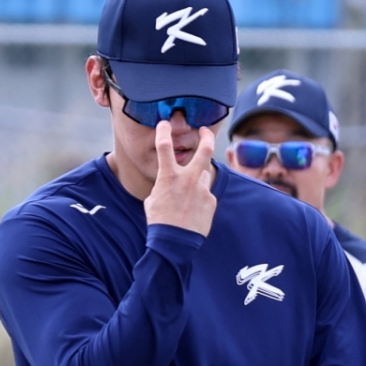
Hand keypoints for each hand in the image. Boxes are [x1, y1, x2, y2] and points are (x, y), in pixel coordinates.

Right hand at [143, 121, 216, 235]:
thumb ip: (164, 185)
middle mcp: (188, 179)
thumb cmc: (160, 221)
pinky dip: (200, 198)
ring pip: (203, 176)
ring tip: (187, 196)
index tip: (164, 123)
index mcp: (168, 176)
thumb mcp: (153, 199)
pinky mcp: (211, 201)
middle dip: (206, 137)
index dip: (164, 131)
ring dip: (196, 179)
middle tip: (205, 131)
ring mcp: (202, 190)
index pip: (164, 146)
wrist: (175, 242)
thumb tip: (170, 182)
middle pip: (204, 151)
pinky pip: (206, 194)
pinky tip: (192, 210)